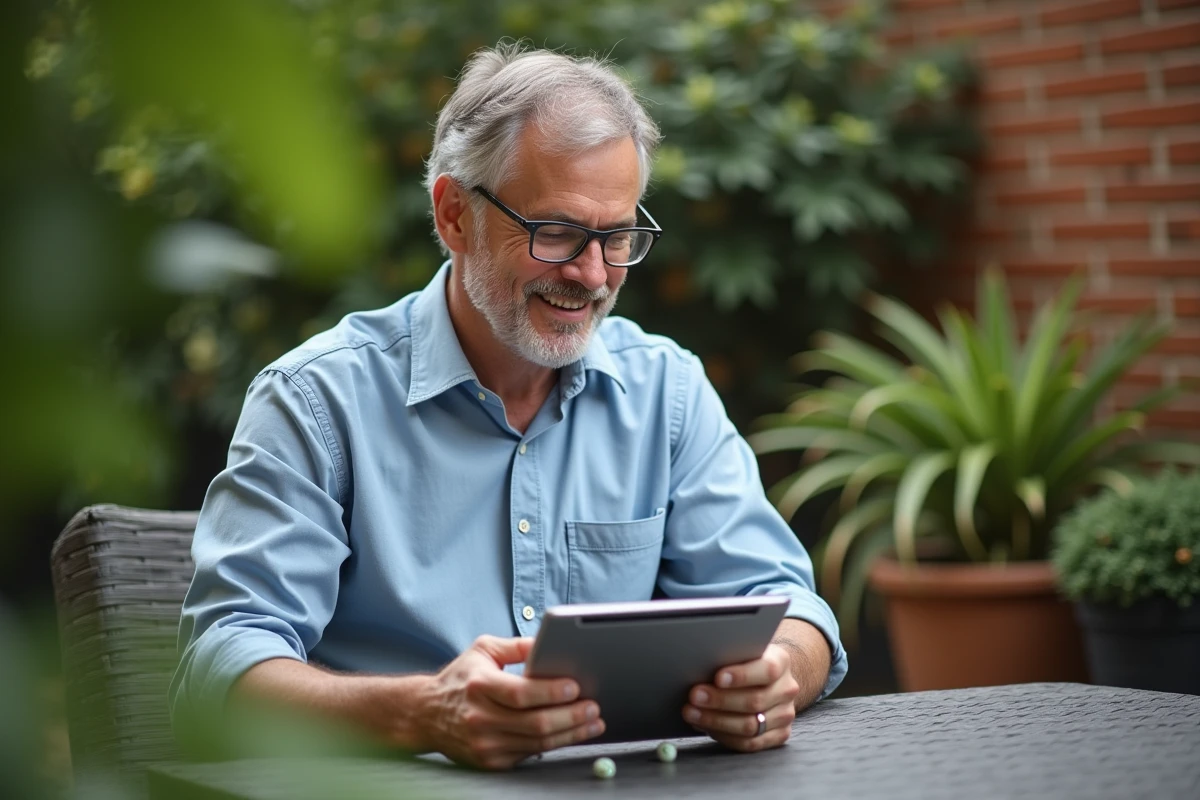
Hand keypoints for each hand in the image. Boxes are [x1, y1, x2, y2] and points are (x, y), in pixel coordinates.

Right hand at [416, 635, 605, 768]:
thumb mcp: (482, 650)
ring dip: (571, 733)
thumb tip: (548, 642)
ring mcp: (484, 743)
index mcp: (480, 686)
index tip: (576, 687)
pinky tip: (571, 734)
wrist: (424, 715)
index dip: (551, 692)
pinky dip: (554, 744)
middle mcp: (480, 718)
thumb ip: (517, 646)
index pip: (521, 693)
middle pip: (534, 722)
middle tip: (594, 708)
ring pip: (537, 742)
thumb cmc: (459, 679)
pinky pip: (529, 753)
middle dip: (571, 716)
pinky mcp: (490, 761)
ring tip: (592, 723)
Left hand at [682, 643, 799, 751]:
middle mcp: (787, 689)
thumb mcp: (741, 651)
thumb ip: (729, 656)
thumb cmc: (745, 662)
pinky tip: (706, 726)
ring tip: (692, 713)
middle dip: (720, 700)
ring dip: (716, 721)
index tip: (717, 678)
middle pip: (754, 701)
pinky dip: (724, 736)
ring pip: (750, 726)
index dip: (742, 676)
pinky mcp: (779, 735)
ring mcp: (785, 714)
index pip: (767, 670)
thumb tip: (699, 665)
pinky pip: (749, 743)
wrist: (768, 678)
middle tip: (694, 696)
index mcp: (781, 662)